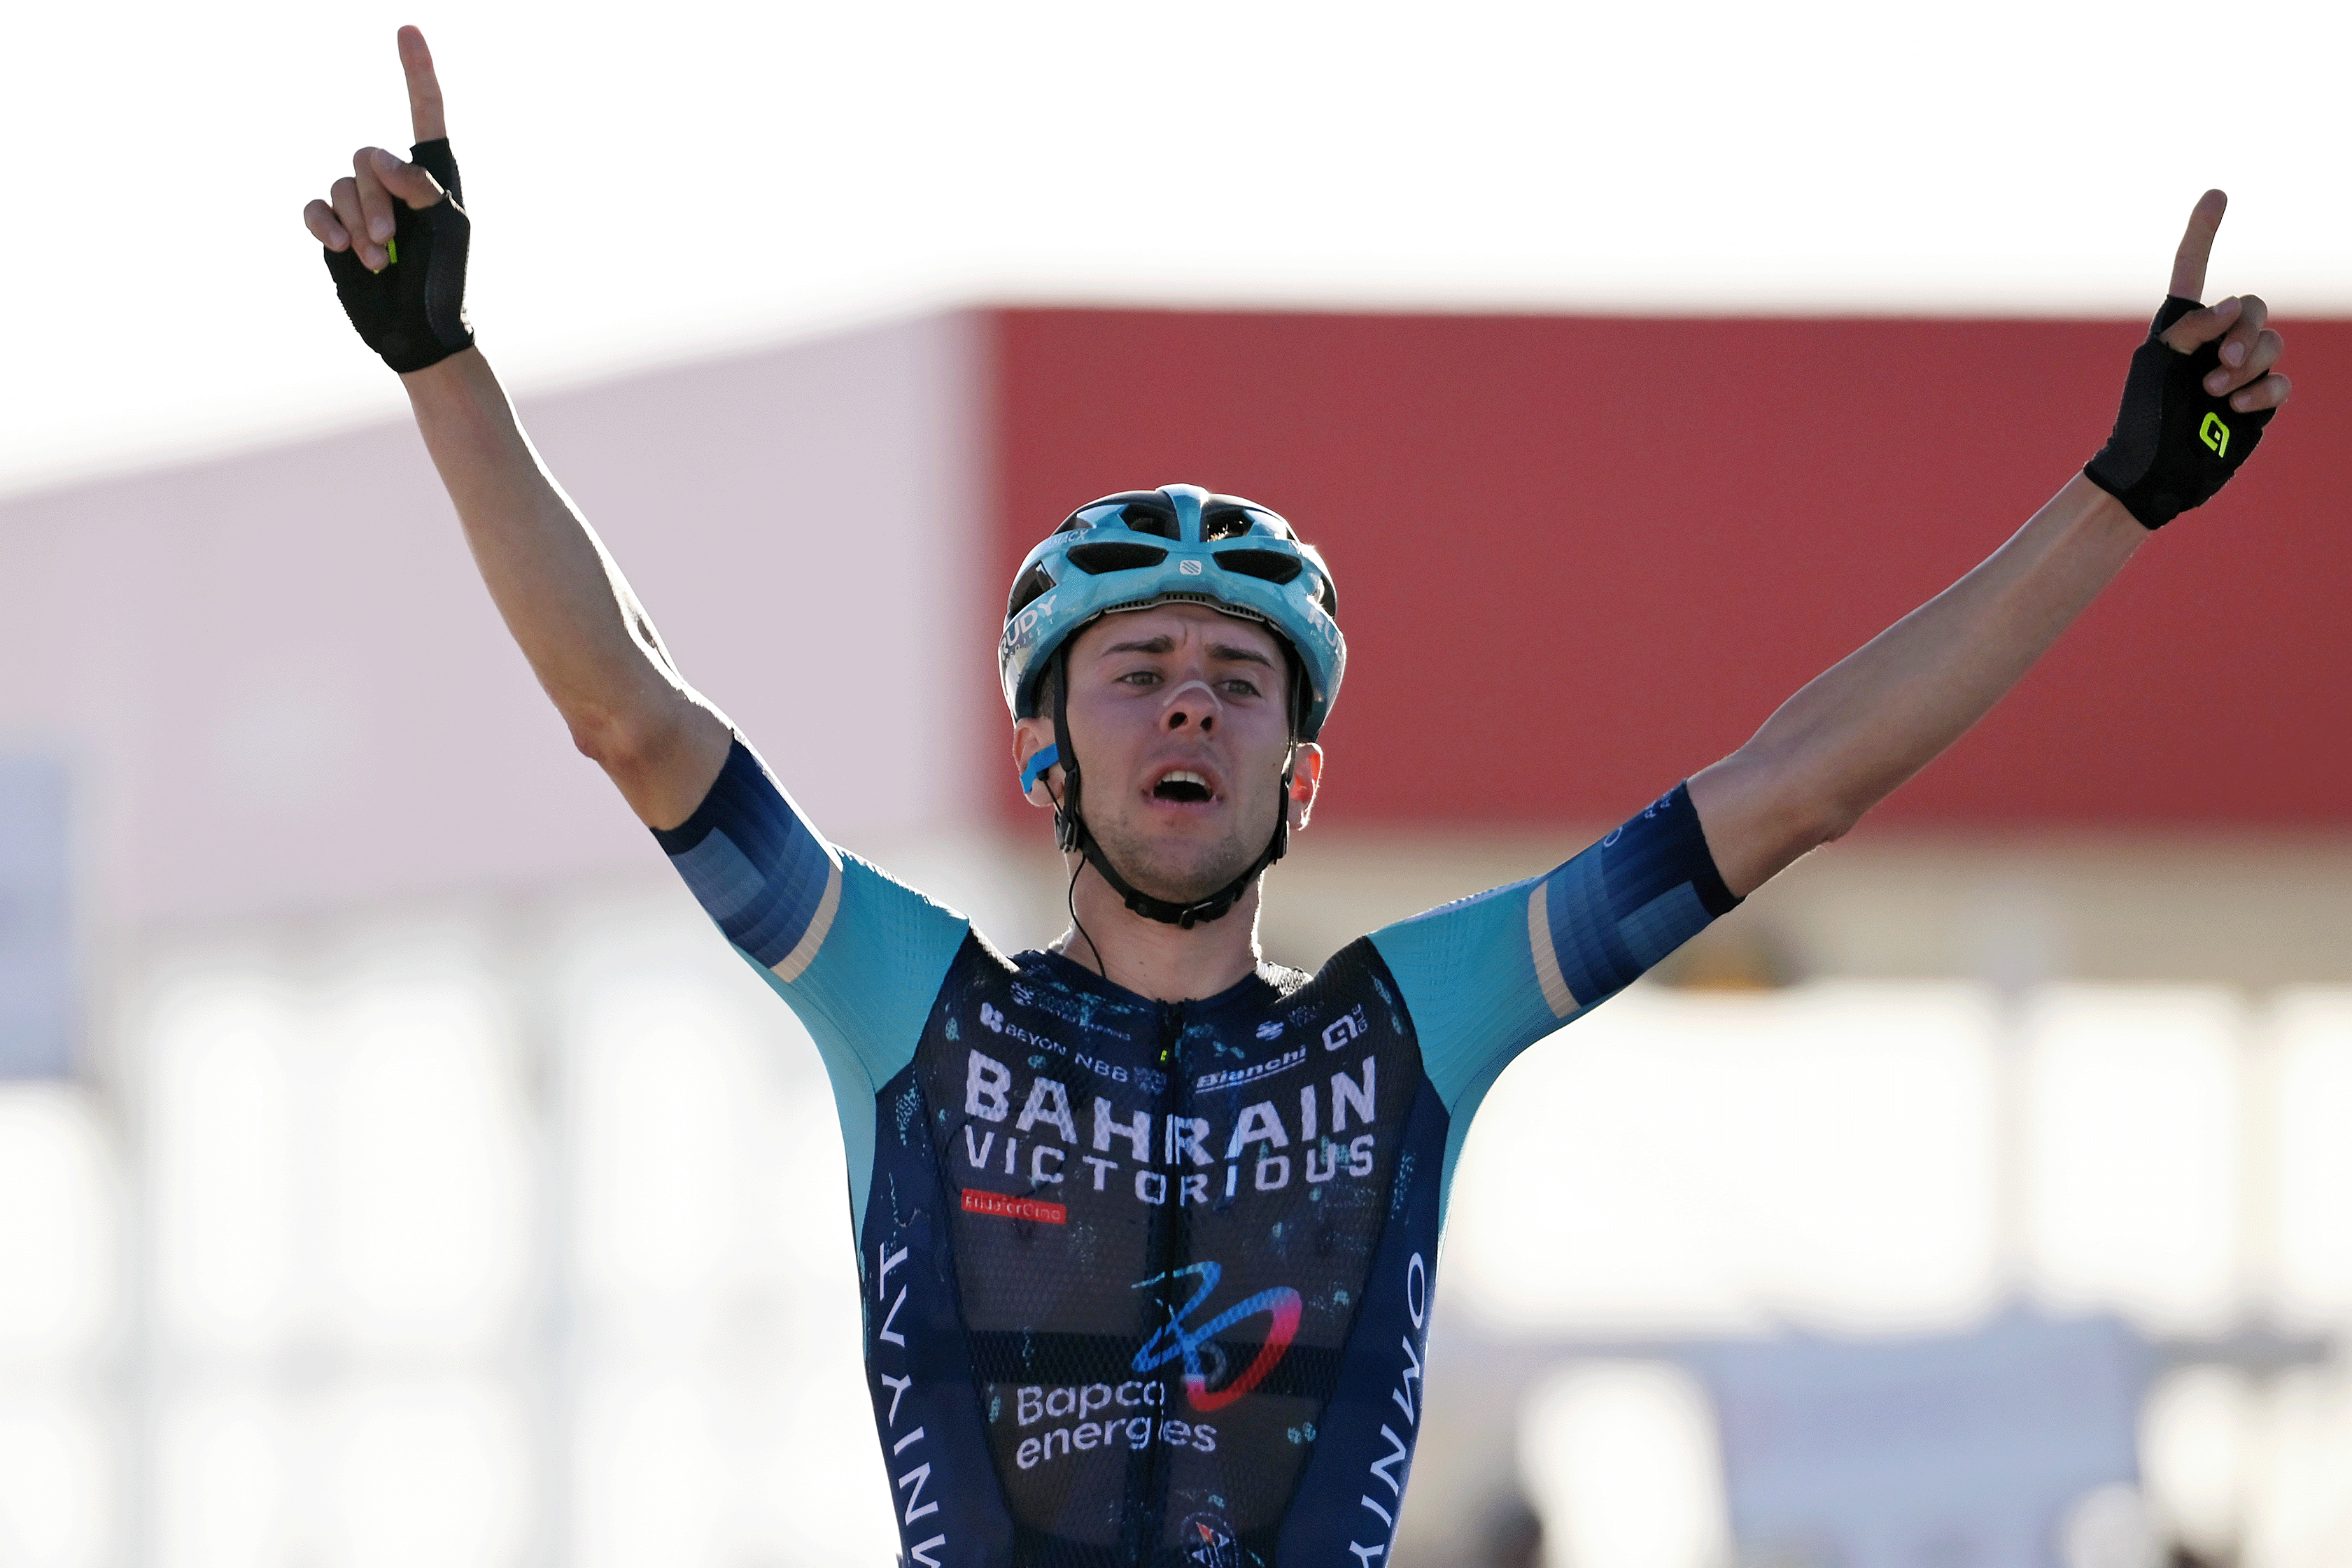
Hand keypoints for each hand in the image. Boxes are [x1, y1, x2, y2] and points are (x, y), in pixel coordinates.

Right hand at [302, 26, 448, 273]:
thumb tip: (383, 161)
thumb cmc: (444, 278)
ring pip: (341, 183)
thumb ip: (423, 186)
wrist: (419, 330)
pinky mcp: (335, 228)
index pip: (425, 114)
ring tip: (379, 258)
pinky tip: (343, 249)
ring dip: (359, 222)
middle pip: (367, 157)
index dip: (417, 72)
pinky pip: (315, 207)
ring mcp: (361, 204)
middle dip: (376, 199)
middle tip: (393, 239)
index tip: (407, 29)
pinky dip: (326, 225)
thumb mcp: (449, 228)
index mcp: (432, 175)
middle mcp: (393, 182)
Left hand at [2152, 190, 2290, 415]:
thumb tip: (2233, 305)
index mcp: (2180, 326)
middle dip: (2244, 331)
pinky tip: (2236, 408)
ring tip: (2214, 393)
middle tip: (2221, 364)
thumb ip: (2191, 327)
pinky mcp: (2259, 397)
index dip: (2203, 232)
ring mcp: (2240, 369)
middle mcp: (2213, 341)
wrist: (2155, 470)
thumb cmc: (2144, 416)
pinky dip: (2263, 391)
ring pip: (2272, 343)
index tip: (2217, 194)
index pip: (2192, 270)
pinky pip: (2281, 379)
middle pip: (2253, 307)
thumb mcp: (2156, 363)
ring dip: (2248, 366)